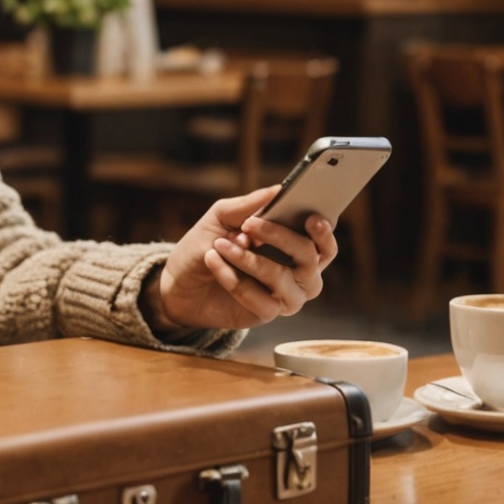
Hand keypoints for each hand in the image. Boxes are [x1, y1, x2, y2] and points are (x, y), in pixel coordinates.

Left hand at [146, 186, 336, 331]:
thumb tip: (278, 190)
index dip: (323, 232)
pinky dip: (233, 278)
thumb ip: (249, 205)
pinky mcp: (266, 314)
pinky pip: (260, 300)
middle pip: (309, 258)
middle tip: (249, 224)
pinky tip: (213, 262)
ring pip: (283, 278)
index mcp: (296, 246)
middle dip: (279, 237)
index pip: (323, 242)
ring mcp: (285, 296)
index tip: (311, 218)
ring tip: (221, 244)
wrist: (179, 281)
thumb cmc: (209, 243)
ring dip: (250, 259)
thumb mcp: (221, 217)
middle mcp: (299, 273)